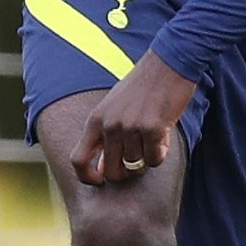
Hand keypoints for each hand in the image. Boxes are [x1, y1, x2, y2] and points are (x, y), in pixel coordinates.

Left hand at [67, 50, 197, 186]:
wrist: (168, 64)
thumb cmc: (142, 88)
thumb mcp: (114, 108)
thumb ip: (106, 136)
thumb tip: (104, 169)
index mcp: (95, 120)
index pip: (78, 160)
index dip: (87, 178)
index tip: (100, 181)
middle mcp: (109, 125)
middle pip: (111, 172)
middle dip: (126, 174)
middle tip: (138, 162)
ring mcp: (130, 127)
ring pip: (136, 166)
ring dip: (146, 159)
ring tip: (153, 140)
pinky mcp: (152, 128)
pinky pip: (155, 159)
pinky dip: (160, 154)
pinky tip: (163, 137)